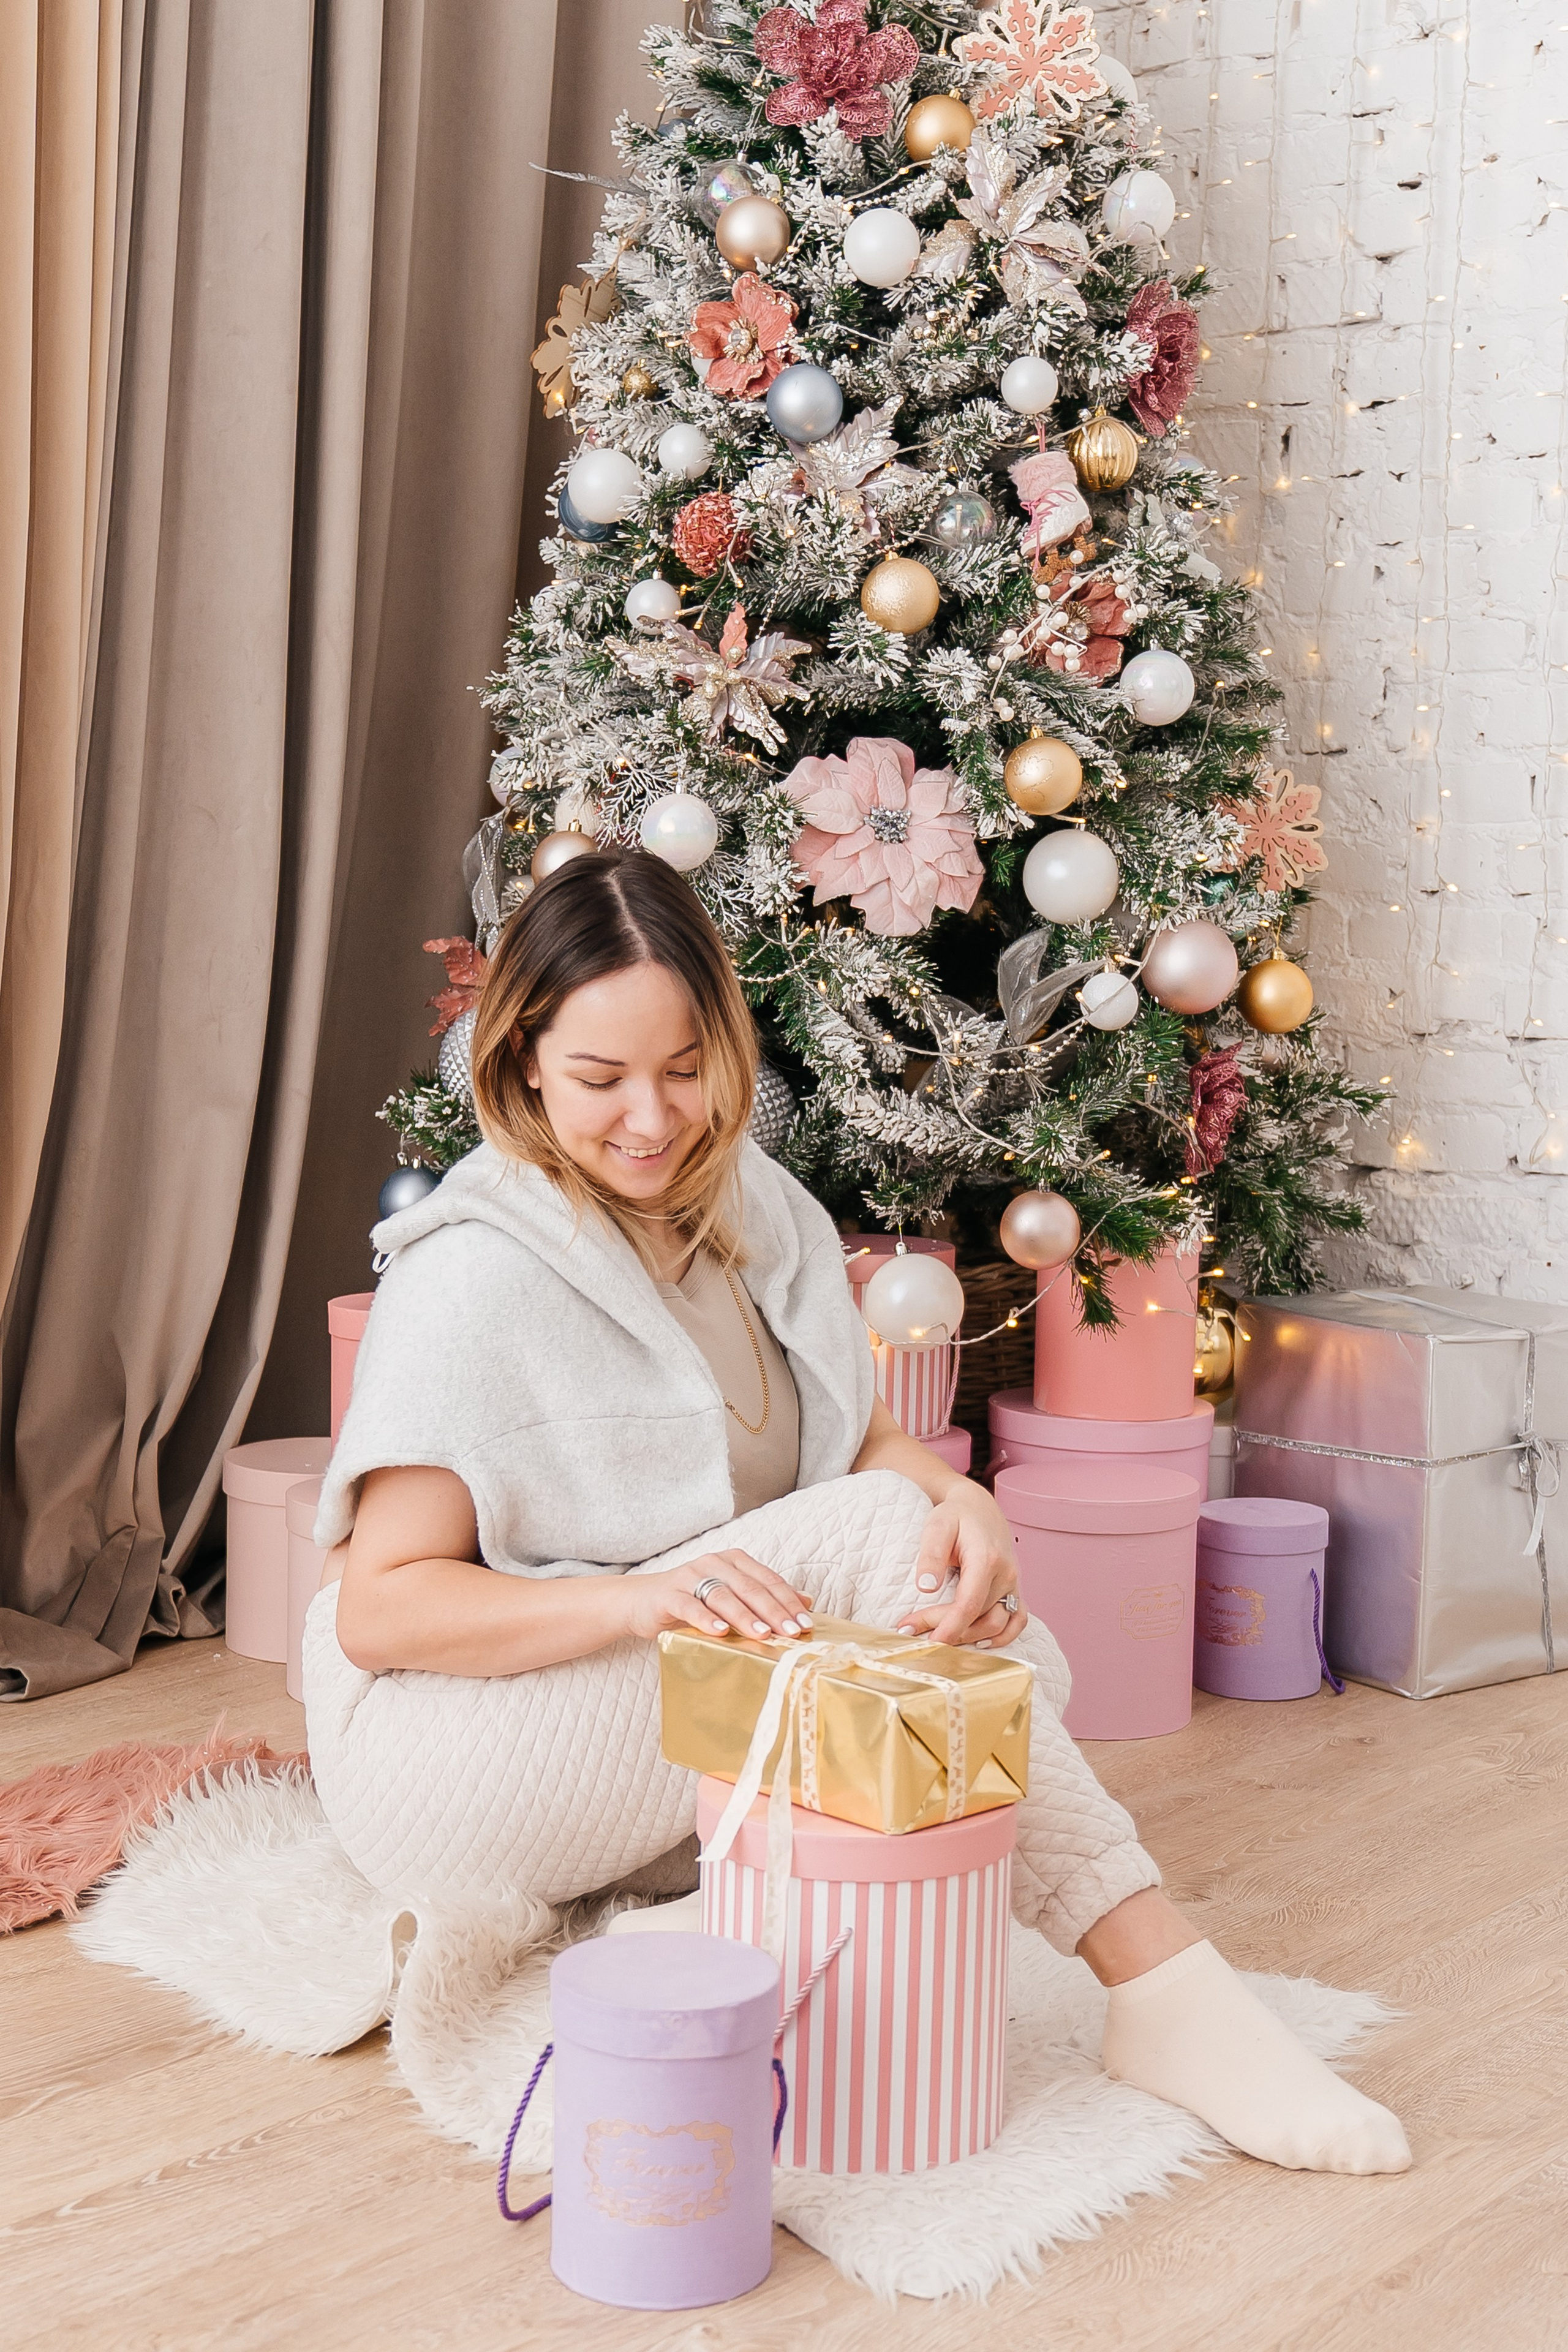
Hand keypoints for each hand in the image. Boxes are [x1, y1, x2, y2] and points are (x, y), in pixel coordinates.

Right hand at [622, 1548, 815, 1644]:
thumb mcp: (731, 1596)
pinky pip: (690, 1606)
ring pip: (723, 1596)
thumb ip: (765, 1596)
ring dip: (745, 1616)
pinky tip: (720, 1631)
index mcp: (734, 1561)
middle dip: (774, 1611)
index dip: (788, 1601)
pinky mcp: (669, 1595)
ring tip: (763, 1633)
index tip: (806, 1624)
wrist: (642, 1602)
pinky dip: (706, 1619)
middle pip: (750, 1587)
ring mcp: (690, 1577)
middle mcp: (714, 1563)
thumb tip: (806, 1602)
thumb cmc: (693, 1600)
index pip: (768, 1580)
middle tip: (792, 1632)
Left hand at [895, 1481, 1025, 1649]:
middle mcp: (1006, 1574)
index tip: (925, 1640)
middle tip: (911, 1629)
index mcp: (987, 1559)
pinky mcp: (1015, 1588)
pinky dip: (1002, 1636)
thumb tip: (925, 1588)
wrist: (978, 1506)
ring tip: (937, 1637)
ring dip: (969, 1637)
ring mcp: (1014, 1583)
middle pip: (978, 1617)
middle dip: (946, 1629)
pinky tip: (978, 1642)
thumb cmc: (955, 1515)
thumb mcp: (936, 1526)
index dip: (948, 1627)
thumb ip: (931, 1555)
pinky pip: (1018, 1620)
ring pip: (998, 1624)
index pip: (969, 1605)